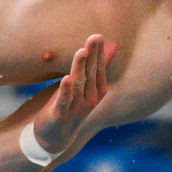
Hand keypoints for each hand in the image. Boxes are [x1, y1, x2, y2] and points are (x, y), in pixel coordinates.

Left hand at [32, 34, 116, 154]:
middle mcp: (89, 100)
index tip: (98, 36)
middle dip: (92, 55)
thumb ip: (99, 65)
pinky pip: (63, 101)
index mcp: (96, 91)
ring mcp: (75, 108)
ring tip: (82, 52)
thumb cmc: (72, 105)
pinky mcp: (60, 115)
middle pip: (90, 74)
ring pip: (78, 85)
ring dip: (80, 68)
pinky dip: (65, 91)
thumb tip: (114, 45)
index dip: (98, 53)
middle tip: (94, 37)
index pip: (98, 69)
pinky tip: (66, 78)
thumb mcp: (86, 84)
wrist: (56, 136)